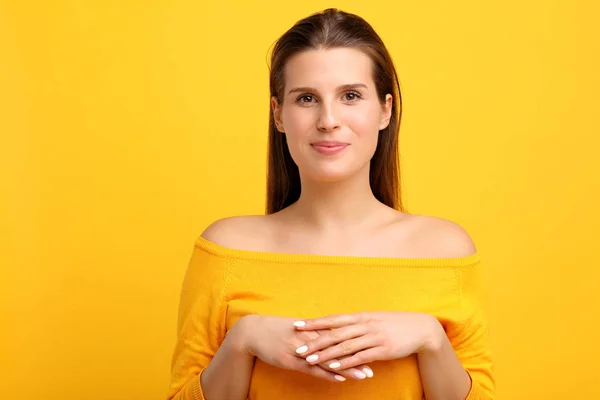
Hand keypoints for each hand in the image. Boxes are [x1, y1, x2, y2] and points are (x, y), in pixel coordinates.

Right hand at [236, 315, 373, 381]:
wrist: (253, 332)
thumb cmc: (277, 329)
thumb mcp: (297, 328)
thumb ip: (314, 331)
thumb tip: (331, 334)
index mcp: (313, 328)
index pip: (339, 336)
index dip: (355, 343)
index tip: (371, 348)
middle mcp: (310, 337)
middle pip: (338, 348)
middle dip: (356, 357)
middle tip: (373, 365)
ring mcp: (301, 349)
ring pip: (328, 359)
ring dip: (346, 368)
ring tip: (362, 375)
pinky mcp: (291, 360)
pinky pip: (312, 369)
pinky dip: (326, 373)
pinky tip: (339, 378)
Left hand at [293, 311, 443, 370]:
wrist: (420, 328)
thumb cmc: (395, 323)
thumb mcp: (374, 319)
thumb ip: (357, 323)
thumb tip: (339, 326)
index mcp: (361, 316)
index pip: (333, 319)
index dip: (314, 322)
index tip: (298, 325)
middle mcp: (365, 324)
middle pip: (335, 333)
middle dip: (315, 341)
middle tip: (299, 348)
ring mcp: (374, 337)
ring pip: (345, 346)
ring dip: (327, 354)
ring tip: (311, 360)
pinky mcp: (383, 349)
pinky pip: (361, 357)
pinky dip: (347, 362)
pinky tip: (335, 367)